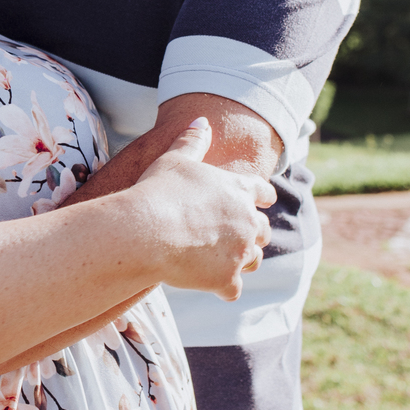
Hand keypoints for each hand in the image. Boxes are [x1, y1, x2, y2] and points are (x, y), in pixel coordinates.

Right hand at [136, 118, 275, 300]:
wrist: (145, 231)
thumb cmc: (157, 191)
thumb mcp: (174, 159)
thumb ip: (192, 140)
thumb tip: (201, 120)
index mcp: (240, 189)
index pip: (264, 192)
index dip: (260, 198)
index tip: (258, 202)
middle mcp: (248, 221)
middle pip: (263, 231)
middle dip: (252, 234)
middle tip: (234, 237)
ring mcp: (239, 252)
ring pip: (254, 261)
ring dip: (242, 261)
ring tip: (223, 262)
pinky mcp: (226, 279)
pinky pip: (233, 289)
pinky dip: (223, 288)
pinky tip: (211, 286)